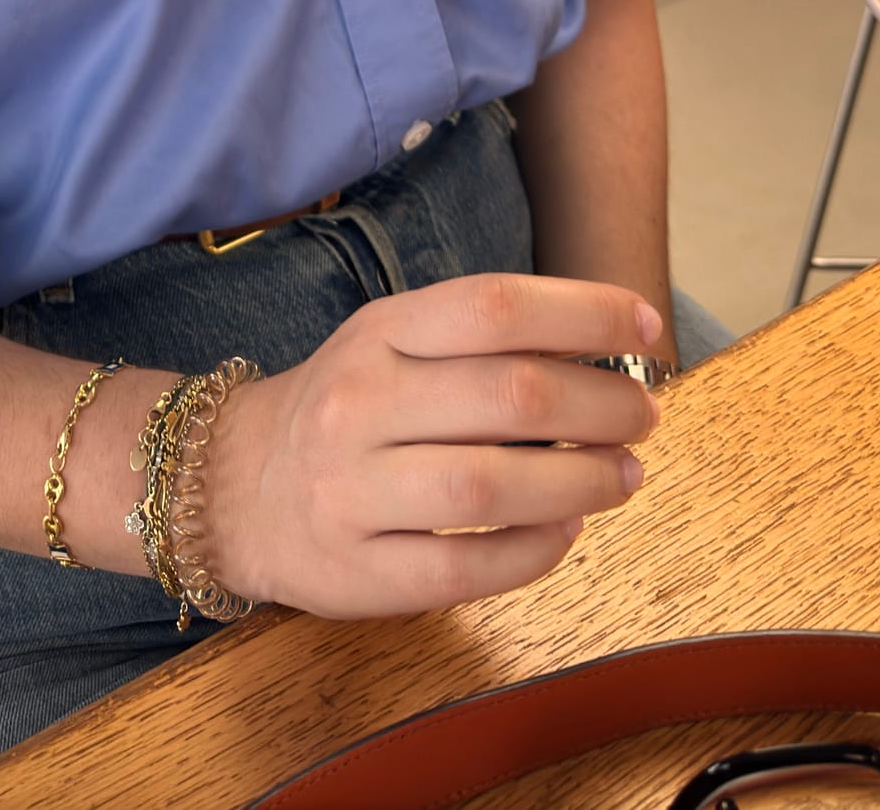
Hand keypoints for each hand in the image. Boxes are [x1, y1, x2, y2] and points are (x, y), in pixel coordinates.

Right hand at [204, 274, 660, 619]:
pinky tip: (568, 530)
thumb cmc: (346, 407)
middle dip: (600, 405)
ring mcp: (353, 491)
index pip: (492, 306)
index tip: (645, 326)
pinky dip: (534, 551)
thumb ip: (482, 343)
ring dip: (581, 483)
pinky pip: (466, 568)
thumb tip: (607, 351)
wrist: (234, 486)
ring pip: (492, 488)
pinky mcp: (358, 573)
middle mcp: (360, 403)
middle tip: (643, 414)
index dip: (583, 313)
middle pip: (507, 397)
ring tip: (623, 475)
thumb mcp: (394, 344)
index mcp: (378, 332)